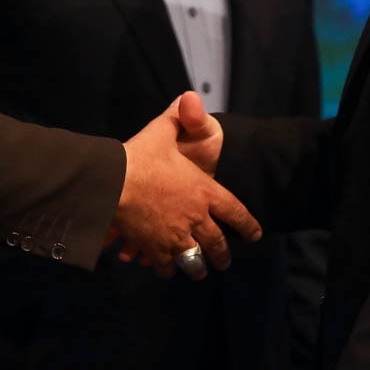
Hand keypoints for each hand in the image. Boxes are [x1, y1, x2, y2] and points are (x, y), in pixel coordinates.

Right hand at [115, 93, 260, 276]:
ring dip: (198, 267)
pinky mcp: (155, 249)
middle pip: (217, 243)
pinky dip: (166, 268)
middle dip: (223, 255)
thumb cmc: (141, 157)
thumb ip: (179, 116)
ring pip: (195, 260)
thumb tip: (190, 97)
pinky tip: (164, 269)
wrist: (114, 184)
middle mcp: (197, 218)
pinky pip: (165, 265)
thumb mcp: (163, 130)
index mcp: (205, 192)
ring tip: (199, 272)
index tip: (255, 235)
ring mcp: (177, 237)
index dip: (247, 225)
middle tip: (224, 263)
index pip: (235, 212)